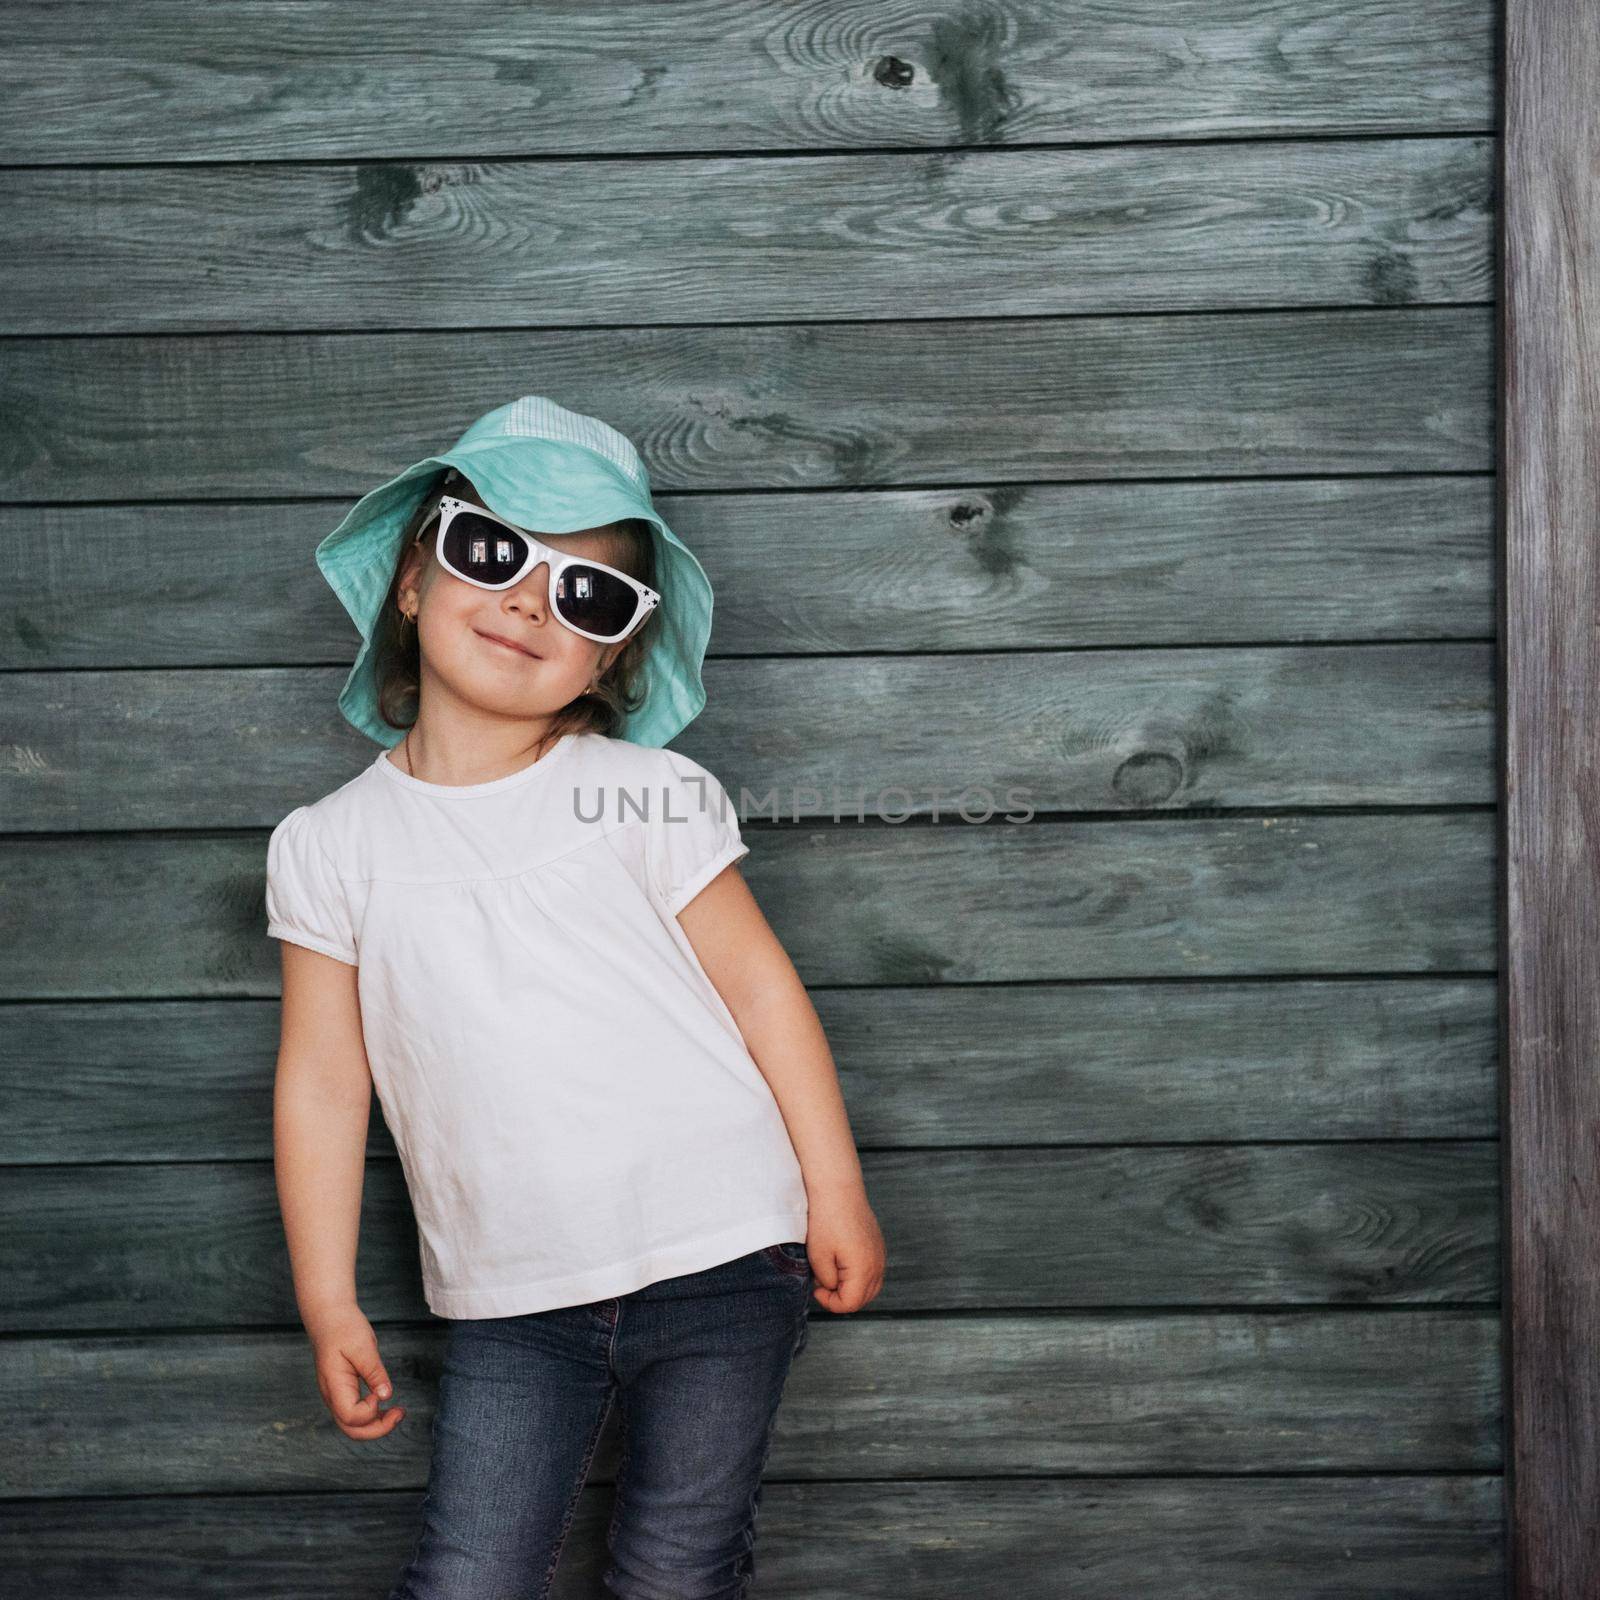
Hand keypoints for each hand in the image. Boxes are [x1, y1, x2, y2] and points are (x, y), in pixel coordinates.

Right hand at [306, 1304, 404, 1439]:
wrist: (329, 1317)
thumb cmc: (344, 1328)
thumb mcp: (363, 1346)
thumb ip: (374, 1372)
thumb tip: (385, 1395)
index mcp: (334, 1385)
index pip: (349, 1416)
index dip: (369, 1411)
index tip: (380, 1392)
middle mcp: (332, 1396)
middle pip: (351, 1429)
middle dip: (377, 1429)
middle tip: (400, 1414)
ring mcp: (336, 1395)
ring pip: (353, 1424)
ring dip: (376, 1424)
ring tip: (398, 1412)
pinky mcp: (343, 1391)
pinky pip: (355, 1412)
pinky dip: (372, 1415)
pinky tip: (387, 1407)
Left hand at [801, 1187, 886, 1313]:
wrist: (838, 1188)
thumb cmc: (826, 1219)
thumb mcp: (818, 1256)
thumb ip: (827, 1281)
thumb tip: (833, 1287)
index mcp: (863, 1270)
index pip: (850, 1304)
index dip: (830, 1303)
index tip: (816, 1288)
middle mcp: (877, 1264)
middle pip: (863, 1299)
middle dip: (841, 1298)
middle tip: (822, 1283)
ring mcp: (880, 1254)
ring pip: (870, 1287)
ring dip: (851, 1288)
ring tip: (831, 1273)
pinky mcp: (878, 1246)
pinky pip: (873, 1272)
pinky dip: (858, 1276)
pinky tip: (841, 1263)